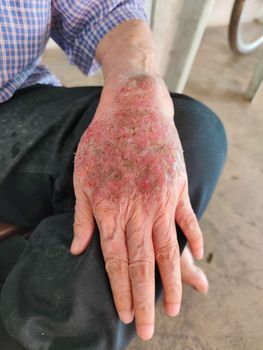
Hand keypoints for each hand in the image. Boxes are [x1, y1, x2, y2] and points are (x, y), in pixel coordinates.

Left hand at [71, 74, 203, 339]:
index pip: (114, 261)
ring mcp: (161, 198)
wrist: (133, 107)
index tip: (125, 315)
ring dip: (171, 281)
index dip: (120, 290)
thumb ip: (83, 216)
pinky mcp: (177, 186)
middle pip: (141, 263)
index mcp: (110, 208)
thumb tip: (79, 249)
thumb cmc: (103, 140)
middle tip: (148, 329)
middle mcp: (137, 209)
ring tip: (175, 306)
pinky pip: (188, 218)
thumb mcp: (81, 176)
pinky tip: (199, 259)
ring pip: (167, 249)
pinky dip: (194, 239)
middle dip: (144, 299)